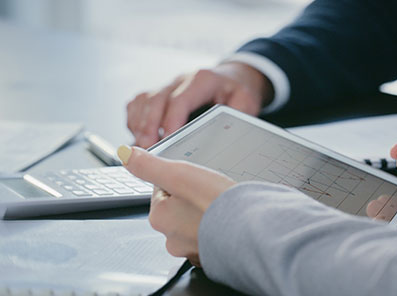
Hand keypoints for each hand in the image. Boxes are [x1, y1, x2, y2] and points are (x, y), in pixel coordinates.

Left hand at [116, 145, 235, 265]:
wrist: (252, 232)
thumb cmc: (217, 204)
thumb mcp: (180, 175)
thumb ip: (150, 165)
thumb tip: (125, 154)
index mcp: (159, 217)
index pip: (163, 189)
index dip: (183, 180)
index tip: (198, 183)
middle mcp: (170, 239)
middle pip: (179, 207)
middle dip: (194, 199)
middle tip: (213, 195)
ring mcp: (191, 251)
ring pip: (195, 223)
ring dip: (206, 215)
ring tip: (222, 209)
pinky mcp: (211, 258)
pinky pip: (210, 238)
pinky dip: (217, 231)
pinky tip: (227, 224)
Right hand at [127, 62, 273, 147]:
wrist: (233, 77)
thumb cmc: (238, 91)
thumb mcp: (246, 102)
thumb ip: (236, 116)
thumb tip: (222, 134)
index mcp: (203, 80)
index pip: (180, 100)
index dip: (170, 121)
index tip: (166, 140)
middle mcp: (181, 80)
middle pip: (156, 99)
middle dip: (149, 126)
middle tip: (147, 149)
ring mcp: (168, 85)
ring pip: (144, 100)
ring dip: (139, 124)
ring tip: (141, 146)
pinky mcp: (160, 93)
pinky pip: (139, 102)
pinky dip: (134, 119)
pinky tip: (138, 135)